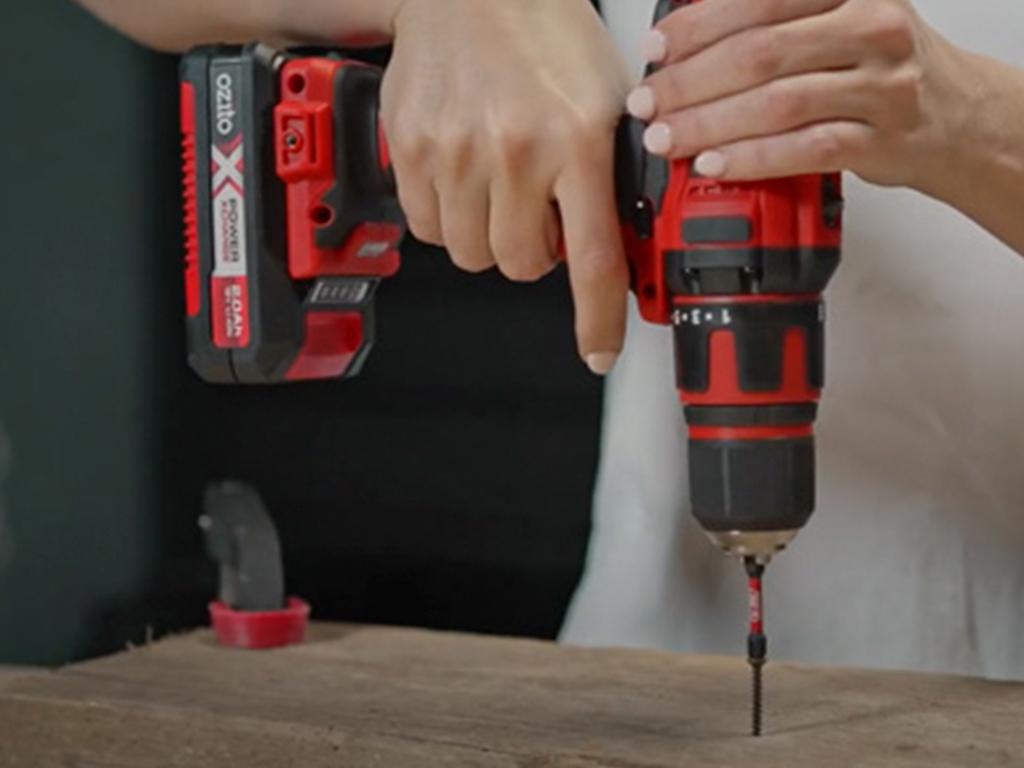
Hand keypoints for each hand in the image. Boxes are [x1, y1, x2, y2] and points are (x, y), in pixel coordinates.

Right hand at [382, 0, 632, 373]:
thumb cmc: (542, 32)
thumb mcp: (607, 96)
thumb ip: (610, 174)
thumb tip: (618, 241)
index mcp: (578, 140)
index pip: (592, 259)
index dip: (597, 319)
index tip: (599, 350)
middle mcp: (515, 151)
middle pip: (520, 266)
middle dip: (533, 251)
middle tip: (537, 211)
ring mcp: (455, 153)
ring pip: (471, 254)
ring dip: (488, 235)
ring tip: (496, 186)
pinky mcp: (410, 151)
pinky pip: (427, 227)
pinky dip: (447, 217)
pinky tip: (461, 177)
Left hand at [625, 0, 967, 193]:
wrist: (952, 114)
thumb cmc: (877, 63)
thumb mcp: (834, 17)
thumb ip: (772, 18)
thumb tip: (685, 36)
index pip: (759, 0)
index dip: (697, 26)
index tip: (656, 50)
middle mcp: (870, 26)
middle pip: (760, 53)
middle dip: (690, 82)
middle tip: (649, 103)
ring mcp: (880, 85)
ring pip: (777, 104)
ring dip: (709, 124)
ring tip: (667, 138)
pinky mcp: (881, 140)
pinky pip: (804, 150)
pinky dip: (752, 158)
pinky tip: (714, 163)